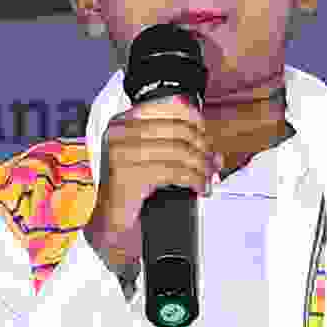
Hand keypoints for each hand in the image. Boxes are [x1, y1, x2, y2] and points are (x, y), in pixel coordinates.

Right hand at [87, 95, 218, 288]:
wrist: (111, 220)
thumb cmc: (132, 189)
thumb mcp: (154, 161)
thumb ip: (181, 150)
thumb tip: (215, 155)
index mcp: (124, 122)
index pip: (167, 106)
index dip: (194, 119)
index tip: (205, 134)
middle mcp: (120, 133)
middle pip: (178, 130)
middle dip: (202, 147)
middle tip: (211, 163)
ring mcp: (121, 153)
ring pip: (179, 151)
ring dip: (201, 166)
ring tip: (208, 178)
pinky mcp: (128, 175)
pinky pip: (174, 172)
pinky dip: (194, 180)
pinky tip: (200, 188)